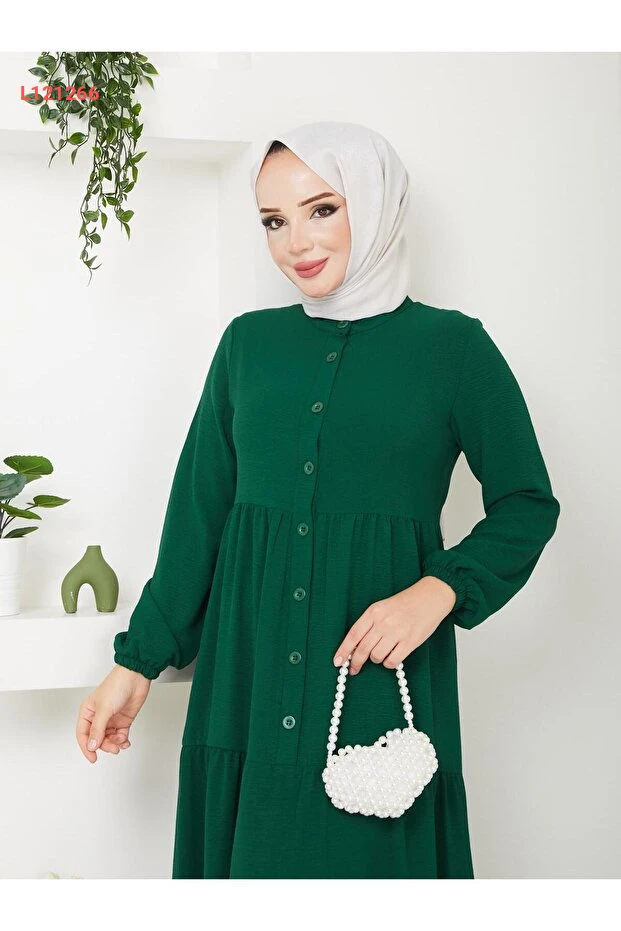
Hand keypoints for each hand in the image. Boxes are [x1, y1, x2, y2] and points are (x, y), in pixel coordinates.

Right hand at [76, 665, 151, 762]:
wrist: (136, 677)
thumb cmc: (117, 685)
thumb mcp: (104, 709)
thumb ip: (98, 729)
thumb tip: (91, 746)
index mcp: (88, 712)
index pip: (83, 734)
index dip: (86, 747)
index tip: (93, 758)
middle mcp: (98, 717)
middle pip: (97, 739)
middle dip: (105, 745)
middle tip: (113, 748)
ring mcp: (111, 719)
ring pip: (109, 739)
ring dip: (114, 743)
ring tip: (121, 742)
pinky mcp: (123, 720)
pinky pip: (120, 736)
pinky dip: (122, 740)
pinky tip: (126, 741)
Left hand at [332, 576, 456, 674]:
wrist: (430, 597)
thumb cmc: (405, 603)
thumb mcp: (382, 607)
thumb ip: (369, 624)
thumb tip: (354, 647)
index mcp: (374, 612)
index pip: (353, 635)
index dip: (343, 650)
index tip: (338, 662)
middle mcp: (383, 622)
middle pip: (362, 649)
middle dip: (356, 662)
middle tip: (354, 669)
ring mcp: (397, 632)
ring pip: (376, 657)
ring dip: (376, 660)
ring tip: (381, 654)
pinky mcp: (410, 642)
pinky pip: (392, 661)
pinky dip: (389, 663)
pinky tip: (392, 656)